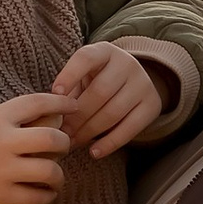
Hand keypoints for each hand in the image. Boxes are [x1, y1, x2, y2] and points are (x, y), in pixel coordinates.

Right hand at [0, 92, 71, 203]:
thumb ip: (7, 117)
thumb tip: (42, 117)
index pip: (37, 102)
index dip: (61, 102)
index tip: (74, 105)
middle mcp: (4, 141)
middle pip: (52, 139)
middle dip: (64, 143)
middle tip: (63, 147)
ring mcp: (3, 169)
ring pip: (49, 171)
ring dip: (58, 175)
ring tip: (55, 178)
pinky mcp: (0, 194)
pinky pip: (35, 197)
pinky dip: (46, 197)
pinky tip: (44, 194)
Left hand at [51, 41, 170, 157]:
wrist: (133, 82)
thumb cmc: (97, 81)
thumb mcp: (84, 76)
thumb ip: (68, 90)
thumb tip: (49, 116)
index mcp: (104, 51)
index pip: (86, 58)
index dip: (70, 75)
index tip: (55, 93)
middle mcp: (127, 63)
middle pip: (100, 91)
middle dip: (78, 115)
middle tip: (62, 132)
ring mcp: (143, 84)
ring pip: (114, 112)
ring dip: (90, 131)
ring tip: (73, 143)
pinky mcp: (152, 105)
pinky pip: (130, 128)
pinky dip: (110, 143)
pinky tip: (94, 152)